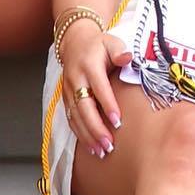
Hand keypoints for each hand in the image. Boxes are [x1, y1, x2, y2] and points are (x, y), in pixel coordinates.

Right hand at [62, 20, 133, 158]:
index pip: (99, 88)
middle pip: (84, 108)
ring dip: (88, 136)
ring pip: (75, 117)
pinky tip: (91, 147)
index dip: (108, 105)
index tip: (117, 120)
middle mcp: (76, 80)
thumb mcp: (111, 43)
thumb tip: (128, 58)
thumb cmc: (98, 46)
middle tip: (109, 144)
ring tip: (101, 151)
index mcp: (89, 66)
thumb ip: (120, 52)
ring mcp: (68, 91)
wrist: (74, 43)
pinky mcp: (65, 100)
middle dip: (96, 128)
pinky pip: (71, 120)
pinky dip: (80, 135)